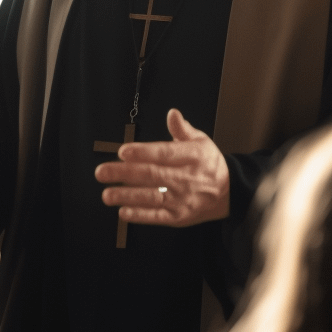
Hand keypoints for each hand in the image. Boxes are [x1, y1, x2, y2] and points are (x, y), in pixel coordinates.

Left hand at [94, 109, 229, 227]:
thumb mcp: (201, 141)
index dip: (143, 152)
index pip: (165, 154)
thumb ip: (182, 129)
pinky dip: (140, 215)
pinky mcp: (179, 217)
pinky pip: (157, 217)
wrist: (229, 192)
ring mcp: (182, 200)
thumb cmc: (208, 164)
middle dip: (124, 174)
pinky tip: (123, 211)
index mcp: (192, 156)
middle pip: (152, 175)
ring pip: (152, 198)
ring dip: (127, 196)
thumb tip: (172, 113)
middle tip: (101, 172)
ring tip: (107, 194)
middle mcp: (187, 178)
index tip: (123, 152)